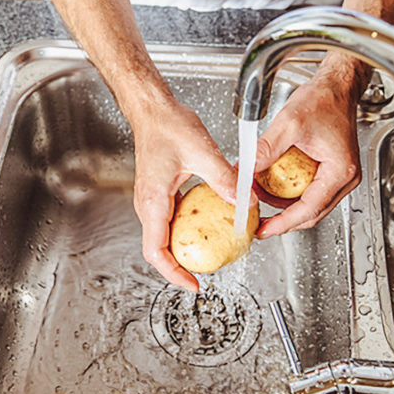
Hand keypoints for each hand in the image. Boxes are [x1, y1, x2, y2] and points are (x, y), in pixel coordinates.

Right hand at [129, 96, 240, 292]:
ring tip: (208, 254)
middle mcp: (148, 204)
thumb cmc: (166, 125)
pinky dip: (186, 231)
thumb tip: (245, 201)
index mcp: (154, 200)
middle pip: (159, 249)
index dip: (173, 273)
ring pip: (164, 237)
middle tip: (207, 273)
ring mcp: (152, 200)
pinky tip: (206, 226)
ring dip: (183, 250)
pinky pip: (170, 221)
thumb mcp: (202, 152)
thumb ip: (224, 179)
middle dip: (181, 266)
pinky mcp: (159, 193)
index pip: (157, 251)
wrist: (153, 109)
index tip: (193, 284)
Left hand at [253, 54, 364, 237]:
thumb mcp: (289, 124)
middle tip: (259, 222)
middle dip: (283, 219)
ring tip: (260, 200)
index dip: (284, 223)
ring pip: (311, 204)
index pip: (309, 209)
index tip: (265, 229)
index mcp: (340, 171)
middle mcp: (345, 177)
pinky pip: (311, 191)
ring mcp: (340, 175)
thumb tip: (246, 171)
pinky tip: (272, 187)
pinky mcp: (332, 170)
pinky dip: (291, 193)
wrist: (336, 87)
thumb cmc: (324, 100)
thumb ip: (266, 150)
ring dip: (285, 206)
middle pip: (312, 213)